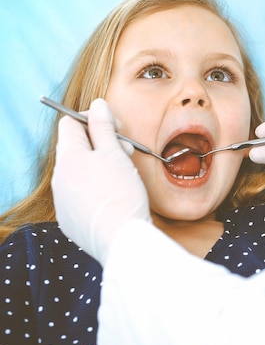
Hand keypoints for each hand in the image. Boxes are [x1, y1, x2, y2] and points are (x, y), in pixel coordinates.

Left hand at [52, 98, 149, 263]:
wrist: (122, 239)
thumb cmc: (121, 194)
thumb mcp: (115, 154)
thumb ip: (104, 128)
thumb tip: (97, 104)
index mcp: (68, 157)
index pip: (70, 123)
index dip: (94, 119)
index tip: (115, 128)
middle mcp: (59, 178)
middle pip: (76, 148)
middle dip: (102, 143)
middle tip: (126, 151)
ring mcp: (63, 201)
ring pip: (80, 172)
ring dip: (100, 166)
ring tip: (124, 175)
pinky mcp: (71, 220)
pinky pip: (81, 194)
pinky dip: (98, 188)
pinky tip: (116, 196)